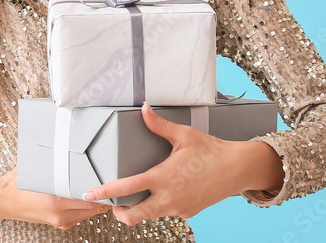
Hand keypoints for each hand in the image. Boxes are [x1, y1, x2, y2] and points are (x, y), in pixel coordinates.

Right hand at [0, 166, 112, 229]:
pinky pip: (81, 215)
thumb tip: (72, 142)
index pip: (91, 198)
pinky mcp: (60, 224)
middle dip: (105, 195)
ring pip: (89, 213)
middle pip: (94, 207)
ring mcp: (60, 221)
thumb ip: (56, 160)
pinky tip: (89, 193)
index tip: (114, 178)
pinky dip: (87, 206)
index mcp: (55, 200)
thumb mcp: (37, 167)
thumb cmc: (17, 182)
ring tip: (104, 185)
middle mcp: (60, 214)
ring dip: (97, 201)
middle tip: (114, 180)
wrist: (2, 201)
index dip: (105, 190)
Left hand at [81, 102, 282, 225]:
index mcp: (163, 177)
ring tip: (132, 197)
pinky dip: (158, 205)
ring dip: (138, 209)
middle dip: (118, 212)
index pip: (127, 187)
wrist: (236, 170)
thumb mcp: (183, 135)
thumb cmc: (211, 150)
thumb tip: (144, 109)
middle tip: (111, 203)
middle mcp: (168, 197)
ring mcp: (177, 208)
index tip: (89, 193)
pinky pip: (166, 212)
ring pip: (149, 215)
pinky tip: (161, 193)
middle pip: (133, 215)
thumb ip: (159, 125)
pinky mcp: (186, 213)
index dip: (105, 192)